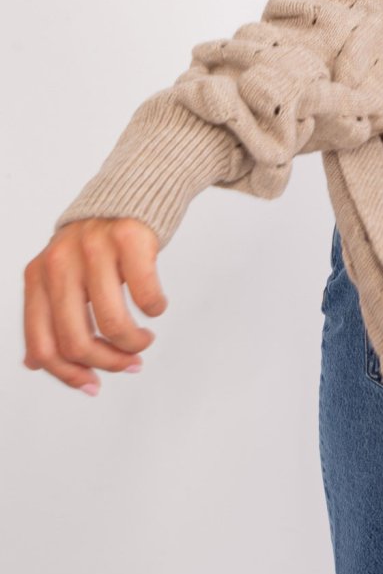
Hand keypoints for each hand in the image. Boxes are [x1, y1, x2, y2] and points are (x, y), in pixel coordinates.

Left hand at [23, 218, 166, 396]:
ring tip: (145, 338)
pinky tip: (156, 305)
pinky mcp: (130, 237)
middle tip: (129, 363)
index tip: (94, 384)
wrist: (131, 189)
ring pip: (112, 322)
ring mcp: (94, 248)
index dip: (69, 375)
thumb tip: (35, 363)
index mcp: (38, 276)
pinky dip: (155, 308)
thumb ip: (48, 313)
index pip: (43, 345)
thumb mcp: (61, 273)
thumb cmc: (99, 241)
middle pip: (77, 340)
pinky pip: (145, 295)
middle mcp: (59, 262)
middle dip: (108, 362)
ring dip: (134, 341)